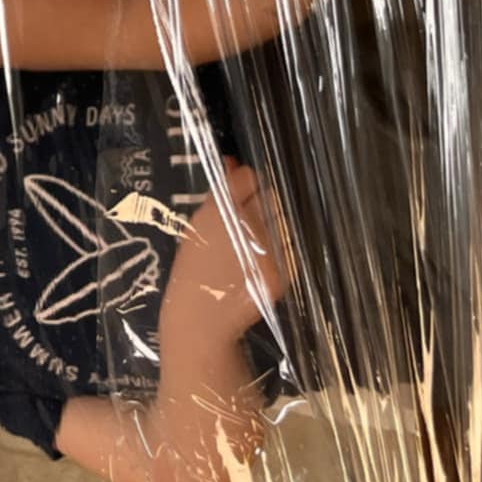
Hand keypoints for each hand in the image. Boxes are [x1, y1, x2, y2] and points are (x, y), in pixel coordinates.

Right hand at [164, 163, 287, 345]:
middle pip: (270, 198)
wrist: (200, 320)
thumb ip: (218, 193)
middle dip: (263, 204)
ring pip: (282, 222)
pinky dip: (280, 252)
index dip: (247, 182)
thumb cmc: (193, 270)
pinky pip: (288, 249)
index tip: (244, 191)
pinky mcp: (280, 274)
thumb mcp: (197, 226)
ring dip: (273, 227)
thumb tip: (232, 161)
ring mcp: (266, 252)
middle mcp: (246, 228)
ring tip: (256, 245)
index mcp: (221, 213)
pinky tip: (262, 263)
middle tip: (251, 221)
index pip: (250, 178)